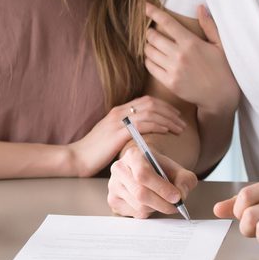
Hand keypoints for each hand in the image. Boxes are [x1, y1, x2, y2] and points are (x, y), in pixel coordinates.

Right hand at [68, 96, 186, 176]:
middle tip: (182, 121)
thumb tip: (141, 136)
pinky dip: (158, 125)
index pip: (145, 101)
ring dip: (168, 119)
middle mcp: (119, 112)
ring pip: (150, 111)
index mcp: (117, 111)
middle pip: (151, 103)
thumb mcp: (110, 138)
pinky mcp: (118, 132)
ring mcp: (118, 121)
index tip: (175, 115)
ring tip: (179, 128)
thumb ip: (124, 133)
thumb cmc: (93, 152)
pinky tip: (167, 131)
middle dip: (170, 111)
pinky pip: (144, 123)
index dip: (163, 106)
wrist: (76, 158)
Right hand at [107, 142, 197, 217]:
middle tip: (175, 206)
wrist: (146, 168)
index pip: (143, 174)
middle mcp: (119, 169)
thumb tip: (181, 195)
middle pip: (140, 193)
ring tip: (163, 202)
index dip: (161, 188)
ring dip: (156, 208)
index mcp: (133, 155)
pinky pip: (134, 214)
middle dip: (162, 203)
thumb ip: (185, 180)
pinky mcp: (113, 200)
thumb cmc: (160, 168)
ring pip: (139, 206)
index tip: (177, 197)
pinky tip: (150, 203)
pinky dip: (148, 212)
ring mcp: (114, 186)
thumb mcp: (177, 169)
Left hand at [144, 3, 238, 115]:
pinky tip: (153, 58)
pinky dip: (148, 60)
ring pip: (149, 51)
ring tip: (152, 45)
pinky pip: (150, 66)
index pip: (167, 22)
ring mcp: (173, 69)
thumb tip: (200, 7)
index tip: (145, 6)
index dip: (154, 12)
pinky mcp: (169, 82)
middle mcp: (179, 55)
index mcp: (191, 42)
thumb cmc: (222, 68)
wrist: (220, 96)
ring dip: (148, 45)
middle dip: (150, 31)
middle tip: (152, 31)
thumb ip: (208, 25)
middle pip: (153, 37)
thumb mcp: (220, 45)